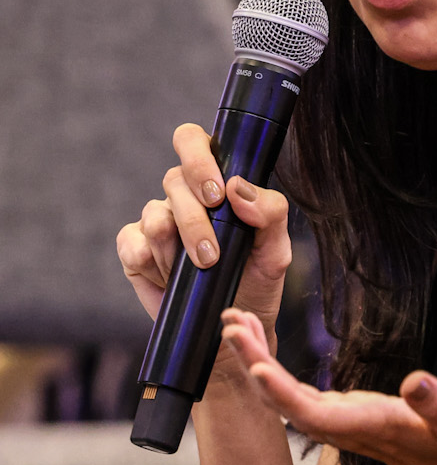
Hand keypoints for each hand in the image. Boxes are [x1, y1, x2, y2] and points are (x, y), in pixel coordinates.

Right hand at [115, 123, 292, 334]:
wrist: (230, 323)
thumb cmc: (256, 279)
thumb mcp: (276, 249)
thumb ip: (270, 213)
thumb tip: (238, 188)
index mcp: (216, 182)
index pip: (193, 141)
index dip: (198, 159)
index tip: (217, 193)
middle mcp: (182, 195)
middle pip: (173, 180)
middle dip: (195, 220)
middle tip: (212, 253)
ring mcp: (155, 220)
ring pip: (154, 215)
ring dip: (178, 248)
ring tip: (201, 269)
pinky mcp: (134, 249)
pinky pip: (132, 245)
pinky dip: (153, 264)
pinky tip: (171, 278)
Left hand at [222, 309, 436, 464]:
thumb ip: (436, 404)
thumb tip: (415, 381)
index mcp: (366, 427)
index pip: (312, 413)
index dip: (281, 392)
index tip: (255, 366)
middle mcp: (343, 426)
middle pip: (285, 399)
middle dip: (255, 363)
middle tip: (230, 325)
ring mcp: (338, 419)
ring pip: (284, 393)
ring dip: (258, 360)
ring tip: (237, 324)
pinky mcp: (341, 412)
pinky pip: (296, 390)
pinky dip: (275, 366)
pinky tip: (262, 349)